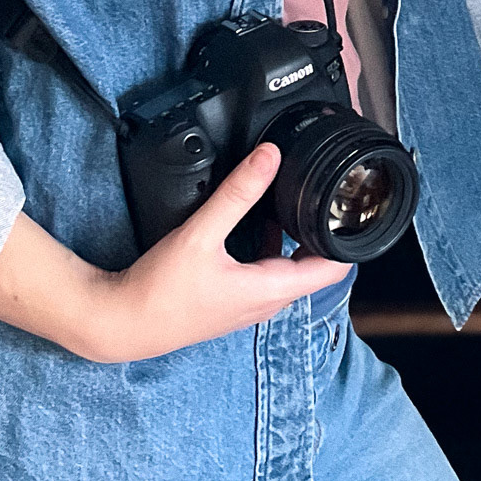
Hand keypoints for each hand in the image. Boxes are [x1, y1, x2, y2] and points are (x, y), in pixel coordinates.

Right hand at [0, 143, 349, 363]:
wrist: (121, 324)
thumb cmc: (160, 289)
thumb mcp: (201, 233)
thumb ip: (237, 193)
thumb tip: (271, 156)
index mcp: (267, 291)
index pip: (328, 271)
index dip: (348, 244)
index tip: (358, 214)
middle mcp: (261, 304)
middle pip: (309, 270)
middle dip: (321, 237)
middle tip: (327, 199)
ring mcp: (242, 308)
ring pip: (283, 272)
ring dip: (291, 243)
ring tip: (291, 204)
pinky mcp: (224, 304)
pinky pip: (259, 276)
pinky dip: (266, 252)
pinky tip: (249, 228)